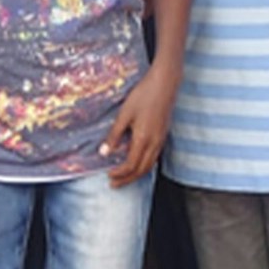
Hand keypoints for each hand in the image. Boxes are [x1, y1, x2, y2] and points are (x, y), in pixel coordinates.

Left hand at [101, 68, 175, 185]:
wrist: (165, 83)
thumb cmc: (143, 95)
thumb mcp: (124, 114)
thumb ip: (114, 135)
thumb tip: (104, 152)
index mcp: (143, 139)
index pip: (131, 165)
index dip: (119, 173)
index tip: (108, 175)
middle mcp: (155, 143)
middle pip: (141, 170)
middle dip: (127, 179)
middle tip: (114, 184)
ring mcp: (161, 140)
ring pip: (149, 165)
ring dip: (136, 174)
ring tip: (124, 177)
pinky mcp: (163, 135)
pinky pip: (154, 157)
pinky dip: (144, 165)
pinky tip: (137, 162)